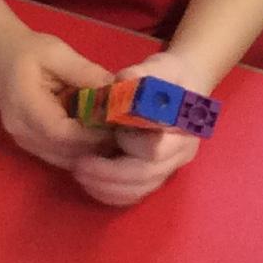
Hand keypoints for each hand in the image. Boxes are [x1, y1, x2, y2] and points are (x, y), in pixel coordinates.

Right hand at [0, 24, 109, 169]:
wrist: (1, 58)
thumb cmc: (29, 50)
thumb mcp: (58, 52)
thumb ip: (86, 72)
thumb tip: (117, 90)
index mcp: (24, 104)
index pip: (60, 132)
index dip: (91, 133)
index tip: (116, 124)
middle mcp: (20, 130)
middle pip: (63, 151)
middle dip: (95, 145)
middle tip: (122, 132)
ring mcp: (23, 141)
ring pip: (63, 159)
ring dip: (90, 151)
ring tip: (113, 135)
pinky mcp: (30, 145)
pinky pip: (59, 156)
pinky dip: (80, 151)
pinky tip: (97, 138)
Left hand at [70, 51, 212, 210]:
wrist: (183, 88)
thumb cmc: (169, 77)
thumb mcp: (159, 67)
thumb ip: (140, 74)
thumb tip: (121, 81)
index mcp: (183, 128)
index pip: (156, 148)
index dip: (130, 144)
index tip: (109, 133)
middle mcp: (180, 154)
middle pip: (145, 175)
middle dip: (109, 173)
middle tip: (78, 165)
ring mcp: (169, 168)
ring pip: (139, 189)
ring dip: (106, 186)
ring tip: (79, 173)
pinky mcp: (156, 176)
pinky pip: (134, 195)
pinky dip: (110, 193)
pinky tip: (90, 182)